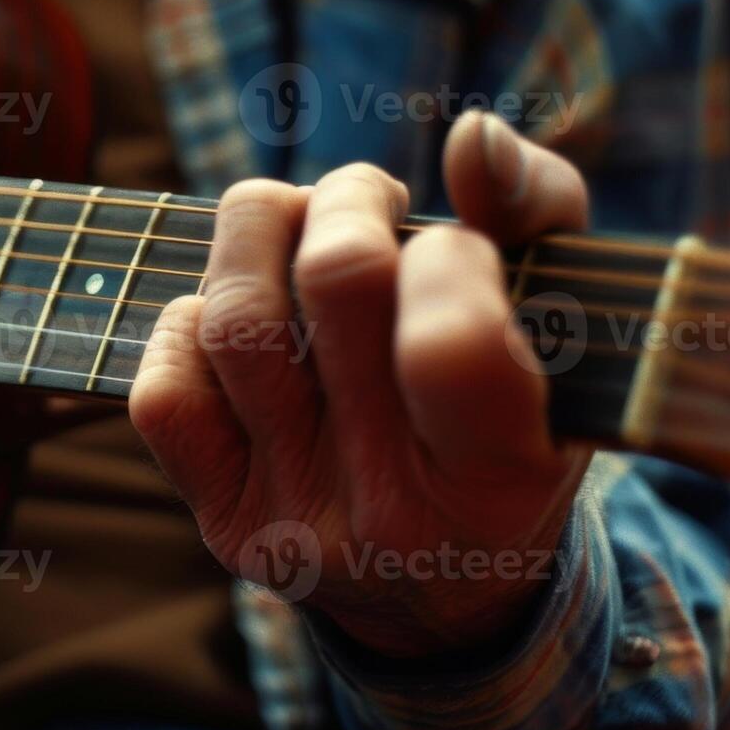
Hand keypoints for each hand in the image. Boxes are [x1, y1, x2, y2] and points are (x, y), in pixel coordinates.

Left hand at [130, 112, 593, 658]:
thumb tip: (467, 138)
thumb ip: (536, 212)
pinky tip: (240, 320)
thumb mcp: (566, 327)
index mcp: (501, 473)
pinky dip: (188, 325)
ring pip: (233, 320)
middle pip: (334, 283)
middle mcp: (393, 511)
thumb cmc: (515, 419)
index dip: (448, 255)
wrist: (445, 591)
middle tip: (369, 201)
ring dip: (256, 234)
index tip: (457, 249)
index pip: (449, 341)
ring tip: (295, 228)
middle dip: (347, 200)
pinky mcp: (223, 519)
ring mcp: (296, 520)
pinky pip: (163, 391)